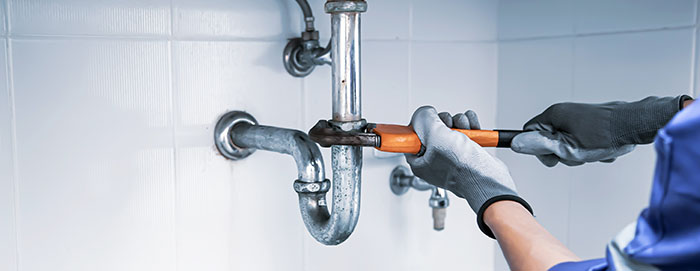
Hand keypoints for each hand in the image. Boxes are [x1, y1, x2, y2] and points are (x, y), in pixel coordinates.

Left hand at [405, 106, 531, 237]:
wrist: (488, 178)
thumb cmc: (462, 168)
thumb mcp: (435, 137)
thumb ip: (424, 119)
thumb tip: (424, 112)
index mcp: (419, 161)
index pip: (412, 137)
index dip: (421, 125)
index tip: (428, 120)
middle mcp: (434, 159)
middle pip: (433, 128)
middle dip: (444, 122)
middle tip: (449, 127)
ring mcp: (451, 155)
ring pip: (451, 127)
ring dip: (460, 122)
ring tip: (465, 130)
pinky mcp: (467, 151)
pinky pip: (465, 130)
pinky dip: (471, 125)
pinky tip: (475, 129)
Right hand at [511, 96, 689, 166]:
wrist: (635, 125)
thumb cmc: (606, 134)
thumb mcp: (567, 147)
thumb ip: (540, 146)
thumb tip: (516, 143)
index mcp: (554, 114)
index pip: (530, 132)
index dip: (539, 149)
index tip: (553, 156)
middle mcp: (564, 112)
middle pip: (549, 139)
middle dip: (563, 153)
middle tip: (577, 155)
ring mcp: (578, 116)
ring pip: (567, 142)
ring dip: (579, 152)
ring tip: (593, 151)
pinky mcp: (590, 121)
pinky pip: (582, 140)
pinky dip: (590, 148)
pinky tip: (602, 148)